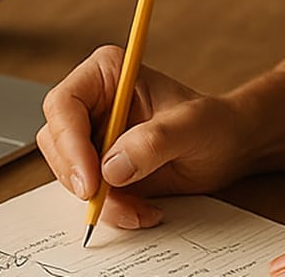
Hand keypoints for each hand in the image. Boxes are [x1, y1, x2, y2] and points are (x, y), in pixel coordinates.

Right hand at [37, 45, 252, 229]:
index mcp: (106, 74)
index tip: (91, 180)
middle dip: (78, 177)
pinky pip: (88, 194)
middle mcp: (93, 103)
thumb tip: (111, 168)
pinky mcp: (100, 168)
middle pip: (56, 142)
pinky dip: (111, 209)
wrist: (229, 148)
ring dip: (99, 200)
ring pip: (67, 173)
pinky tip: (142, 210)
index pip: (64, 105)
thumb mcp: (192, 126)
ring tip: (139, 209)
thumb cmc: (214, 123)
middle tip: (104, 202)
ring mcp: (93, 137)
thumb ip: (154, 141)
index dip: (69, 143)